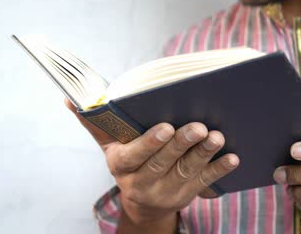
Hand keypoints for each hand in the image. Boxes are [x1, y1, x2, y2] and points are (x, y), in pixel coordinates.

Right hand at [65, 99, 238, 224]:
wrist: (142, 201)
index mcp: (122, 165)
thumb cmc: (127, 162)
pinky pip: (204, 183)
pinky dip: (218, 170)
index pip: (135, 156)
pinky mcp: (187, 194)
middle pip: (163, 163)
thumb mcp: (108, 145)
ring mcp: (167, 191)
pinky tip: (232, 158)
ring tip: (217, 137)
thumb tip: (68, 99)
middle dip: (181, 145)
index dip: (150, 143)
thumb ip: (94, 123)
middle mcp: (142, 182)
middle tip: (198, 126)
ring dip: (203, 155)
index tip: (165, 127)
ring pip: (186, 172)